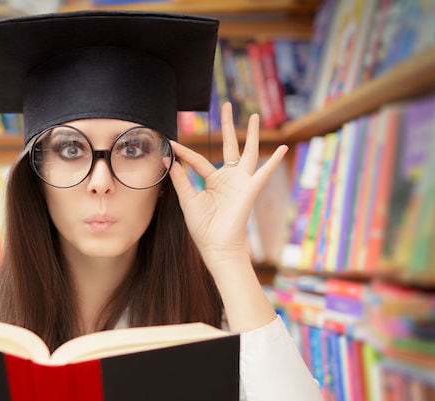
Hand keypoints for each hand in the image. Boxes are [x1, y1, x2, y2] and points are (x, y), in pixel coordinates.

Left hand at [167, 102, 287, 265]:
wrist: (216, 245)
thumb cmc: (203, 227)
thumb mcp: (187, 199)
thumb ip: (180, 179)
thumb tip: (167, 160)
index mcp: (212, 181)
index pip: (197, 160)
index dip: (183, 152)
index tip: (170, 142)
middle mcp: (228, 178)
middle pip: (228, 145)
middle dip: (227, 125)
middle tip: (225, 105)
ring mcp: (240, 182)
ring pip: (247, 151)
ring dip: (252, 134)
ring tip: (255, 116)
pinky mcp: (250, 189)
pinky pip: (264, 172)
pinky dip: (273, 160)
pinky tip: (283, 147)